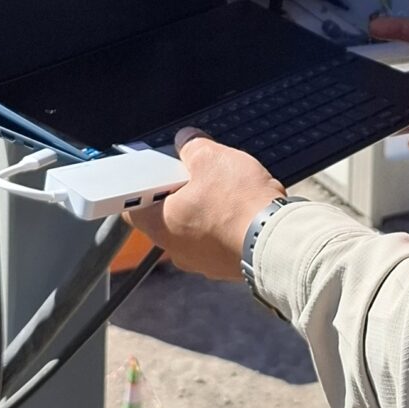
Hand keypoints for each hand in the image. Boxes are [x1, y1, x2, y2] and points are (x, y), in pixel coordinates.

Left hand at [127, 134, 280, 279]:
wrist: (275, 240)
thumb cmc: (240, 204)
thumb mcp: (211, 157)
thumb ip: (192, 145)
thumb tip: (188, 140)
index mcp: (160, 225)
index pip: (133, 206)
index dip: (144, 184)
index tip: (156, 172)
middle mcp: (174, 249)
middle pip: (167, 214)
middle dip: (182, 192)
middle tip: (199, 175)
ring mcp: (200, 261)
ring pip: (194, 229)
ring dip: (206, 210)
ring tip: (227, 192)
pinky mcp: (224, 267)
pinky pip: (218, 241)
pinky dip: (225, 226)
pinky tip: (242, 211)